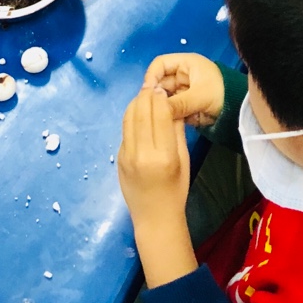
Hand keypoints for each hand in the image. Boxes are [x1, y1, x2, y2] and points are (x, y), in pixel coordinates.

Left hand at [118, 86, 190, 226]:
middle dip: (146, 95)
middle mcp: (142, 153)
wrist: (154, 217)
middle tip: (152, 85)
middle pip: (141, 112)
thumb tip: (170, 105)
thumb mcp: (183, 160)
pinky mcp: (118, 157)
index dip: (160, 98)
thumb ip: (177, 131)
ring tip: (144, 95)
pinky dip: (131, 117)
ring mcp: (126, 155)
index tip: (163, 90)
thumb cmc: (175, 190)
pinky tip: (138, 113)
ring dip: (136, 103)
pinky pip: (125, 130)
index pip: (160, 115)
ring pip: (128, 118)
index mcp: (163, 155)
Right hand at [143, 53, 224, 127]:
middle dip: (156, 96)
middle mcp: (181, 76)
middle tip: (151, 109)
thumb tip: (157, 109)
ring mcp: (182, 91)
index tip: (147, 92)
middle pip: (160, 83)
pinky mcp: (184, 106)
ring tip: (158, 117)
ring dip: (162, 107)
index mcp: (185, 64)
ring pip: (164, 98)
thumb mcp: (200, 96)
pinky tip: (166, 123)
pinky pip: (171, 109)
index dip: (151, 75)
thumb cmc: (222, 93)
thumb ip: (178, 103)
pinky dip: (168, 116)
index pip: (160, 64)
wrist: (239, 111)